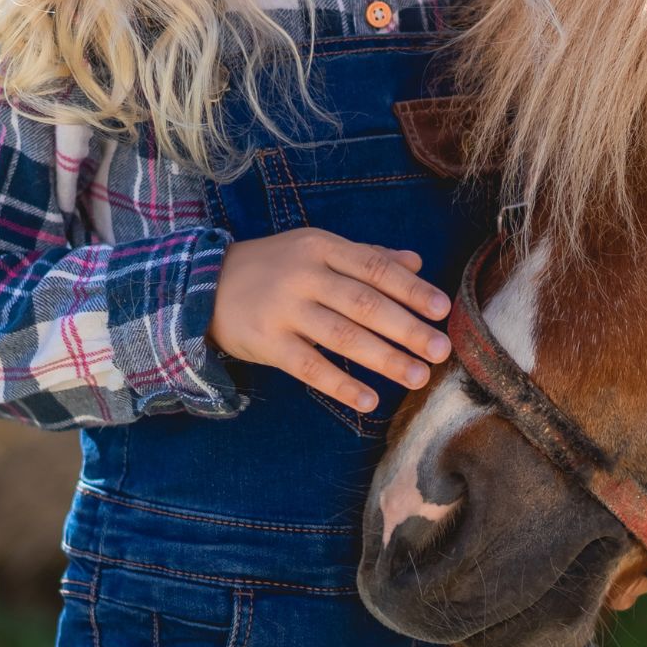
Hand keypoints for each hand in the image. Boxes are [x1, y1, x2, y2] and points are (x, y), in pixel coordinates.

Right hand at [210, 229, 453, 412]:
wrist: (203, 285)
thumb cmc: (274, 267)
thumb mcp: (317, 250)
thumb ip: (366, 256)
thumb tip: (417, 263)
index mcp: (322, 247)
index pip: (375, 268)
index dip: (411, 290)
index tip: (443, 310)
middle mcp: (304, 276)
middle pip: (364, 304)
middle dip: (407, 329)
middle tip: (441, 350)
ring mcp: (284, 310)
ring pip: (342, 337)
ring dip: (385, 359)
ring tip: (418, 376)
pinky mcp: (267, 343)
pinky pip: (309, 368)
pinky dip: (341, 385)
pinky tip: (370, 400)